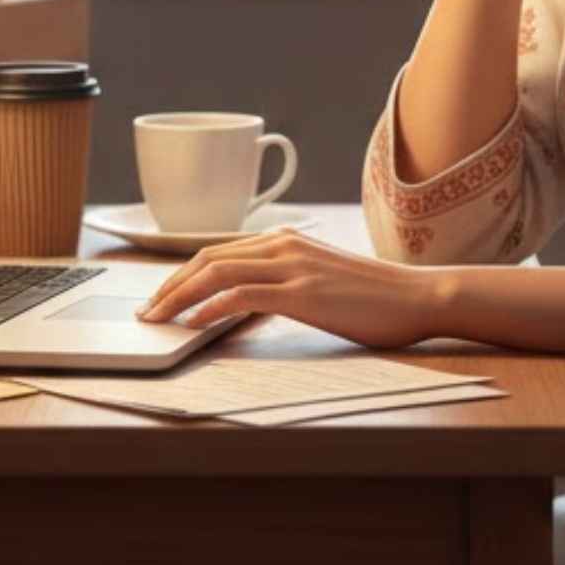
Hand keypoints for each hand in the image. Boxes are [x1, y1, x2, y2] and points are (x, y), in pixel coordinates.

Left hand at [135, 229, 447, 349]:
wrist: (418, 296)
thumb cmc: (375, 297)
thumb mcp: (320, 282)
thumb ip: (283, 285)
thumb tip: (244, 307)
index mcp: (285, 240)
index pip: (217, 252)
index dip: (182, 275)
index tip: (160, 299)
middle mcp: (284, 245)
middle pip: (208, 259)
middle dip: (169, 286)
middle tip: (146, 312)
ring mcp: (293, 267)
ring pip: (218, 274)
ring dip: (180, 297)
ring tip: (158, 320)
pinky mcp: (304, 293)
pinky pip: (244, 297)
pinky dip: (211, 309)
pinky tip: (194, 324)